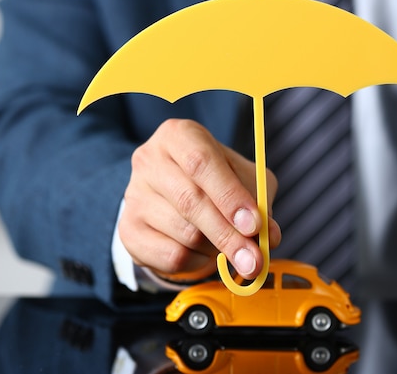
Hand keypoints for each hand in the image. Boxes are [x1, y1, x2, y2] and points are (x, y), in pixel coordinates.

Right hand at [119, 118, 279, 280]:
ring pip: (183, 232)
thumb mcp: (243, 178)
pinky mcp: (128, 228)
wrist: (171, 195)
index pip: (202, 162)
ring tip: (225, 243)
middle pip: (190, 201)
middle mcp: (150, 159)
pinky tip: (201, 250)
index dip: (230, 196)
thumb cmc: (214, 180)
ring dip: (214, 247)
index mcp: (180, 135)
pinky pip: (170, 255)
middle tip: (254, 261)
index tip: (254, 225)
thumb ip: (259, 201)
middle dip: (228, 235)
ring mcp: (134, 194)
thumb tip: (268, 236)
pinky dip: (196, 261)